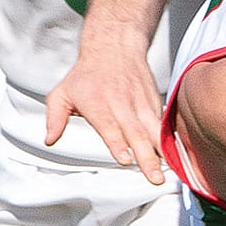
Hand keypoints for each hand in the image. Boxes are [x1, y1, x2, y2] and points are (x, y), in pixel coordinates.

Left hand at [45, 37, 165, 182]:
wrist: (115, 48)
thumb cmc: (86, 75)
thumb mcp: (62, 93)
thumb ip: (55, 118)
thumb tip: (49, 140)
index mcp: (98, 104)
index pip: (109, 127)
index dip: (118, 143)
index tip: (125, 160)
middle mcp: (122, 105)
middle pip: (136, 134)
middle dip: (146, 157)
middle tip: (154, 177)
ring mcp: (141, 105)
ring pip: (154, 131)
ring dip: (162, 152)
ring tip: (169, 170)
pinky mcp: (154, 104)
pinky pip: (163, 125)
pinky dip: (169, 141)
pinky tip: (175, 157)